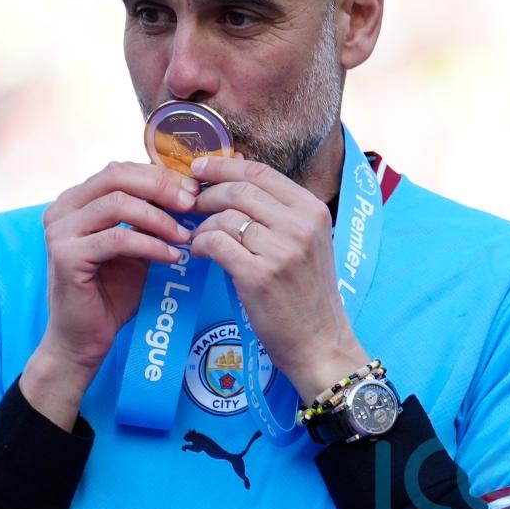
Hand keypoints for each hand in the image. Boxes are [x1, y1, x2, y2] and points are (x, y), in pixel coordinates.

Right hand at [21, 161, 197, 428]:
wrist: (83, 340)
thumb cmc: (111, 293)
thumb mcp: (136, 247)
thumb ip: (151, 218)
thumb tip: (191, 192)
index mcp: (76, 200)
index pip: (120, 170)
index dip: (159, 175)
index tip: (193, 190)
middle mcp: (62, 209)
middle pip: (116, 176)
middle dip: (161, 187)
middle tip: (193, 203)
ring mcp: (60, 231)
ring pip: (118, 204)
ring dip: (159, 219)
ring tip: (186, 236)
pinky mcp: (65, 256)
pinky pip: (117, 239)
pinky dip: (150, 245)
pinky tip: (172, 257)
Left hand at [188, 155, 368, 402]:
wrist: (319, 342)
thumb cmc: (306, 293)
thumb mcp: (305, 241)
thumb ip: (277, 211)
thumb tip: (234, 177)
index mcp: (312, 209)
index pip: (259, 172)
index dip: (223, 165)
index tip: (199, 168)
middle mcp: (300, 225)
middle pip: (238, 190)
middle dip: (206, 194)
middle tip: (190, 205)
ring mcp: (281, 250)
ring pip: (224, 217)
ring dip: (202, 225)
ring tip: (198, 238)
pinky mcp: (259, 275)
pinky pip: (215, 243)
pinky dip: (200, 245)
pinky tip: (199, 254)